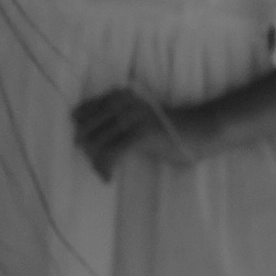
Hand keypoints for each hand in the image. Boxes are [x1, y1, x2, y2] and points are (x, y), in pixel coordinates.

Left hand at [72, 85, 205, 179]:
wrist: (196, 131)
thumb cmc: (163, 129)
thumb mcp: (133, 118)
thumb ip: (111, 121)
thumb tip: (80, 136)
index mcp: (117, 96)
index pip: (81, 113)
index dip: (79, 132)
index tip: (85, 149)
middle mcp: (121, 102)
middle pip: (85, 129)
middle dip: (85, 150)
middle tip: (95, 165)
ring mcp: (131, 117)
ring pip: (97, 143)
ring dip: (95, 163)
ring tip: (102, 173)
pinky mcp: (141, 134)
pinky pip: (112, 154)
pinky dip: (106, 168)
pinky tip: (108, 178)